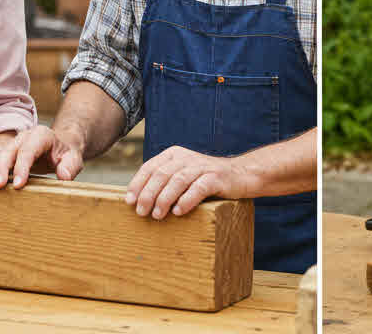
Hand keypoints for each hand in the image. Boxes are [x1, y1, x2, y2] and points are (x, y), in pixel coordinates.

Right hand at [0, 125, 84, 188]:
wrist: (59, 148)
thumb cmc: (65, 155)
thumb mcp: (73, 159)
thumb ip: (70, 166)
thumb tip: (64, 176)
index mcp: (41, 135)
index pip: (29, 149)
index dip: (22, 166)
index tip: (18, 184)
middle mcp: (24, 137)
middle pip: (9, 150)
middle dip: (2, 168)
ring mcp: (13, 143)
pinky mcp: (6, 152)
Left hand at [125, 145, 255, 218]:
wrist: (241, 175)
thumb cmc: (206, 180)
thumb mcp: (183, 175)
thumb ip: (165, 182)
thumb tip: (139, 202)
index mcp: (174, 155)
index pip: (150, 167)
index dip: (138, 184)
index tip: (129, 201)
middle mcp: (186, 158)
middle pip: (161, 174)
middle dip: (148, 194)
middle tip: (141, 212)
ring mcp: (202, 166)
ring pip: (177, 180)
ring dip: (164, 199)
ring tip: (157, 215)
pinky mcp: (216, 177)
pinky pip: (198, 188)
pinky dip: (187, 200)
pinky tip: (179, 211)